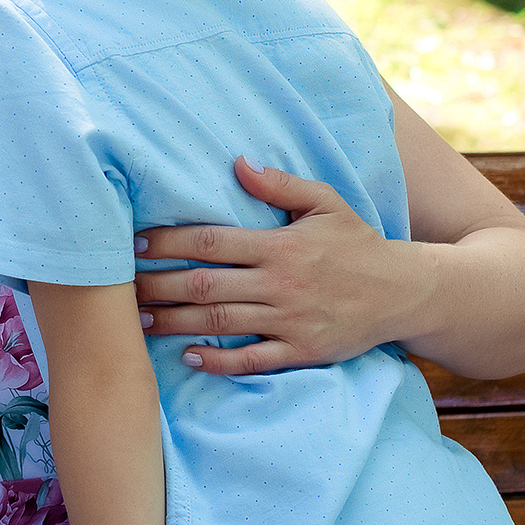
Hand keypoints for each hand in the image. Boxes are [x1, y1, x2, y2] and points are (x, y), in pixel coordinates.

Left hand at [134, 157, 433, 375]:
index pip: (211, 242)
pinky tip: (189, 358)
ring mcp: (290, 320)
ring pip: (220, 323)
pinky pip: (253, 360)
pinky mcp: (301, 352)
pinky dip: (219, 361)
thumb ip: (281, 184)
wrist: (405, 292)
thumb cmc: (359, 243)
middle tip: (119, 289)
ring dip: (175, 323)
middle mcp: (281, 283)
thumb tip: (238, 163)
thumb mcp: (327, 202)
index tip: (134, 244)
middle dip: (157, 286)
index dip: (168, 243)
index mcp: (281, 245)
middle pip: (204, 285)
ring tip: (138, 322)